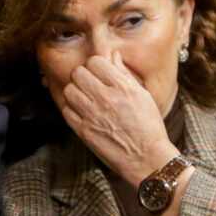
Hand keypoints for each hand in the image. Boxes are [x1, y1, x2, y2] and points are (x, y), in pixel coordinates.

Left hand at [59, 51, 179, 186]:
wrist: (147, 158)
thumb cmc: (149, 127)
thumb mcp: (142, 95)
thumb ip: (124, 74)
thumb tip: (113, 56)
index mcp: (122, 87)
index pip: (95, 61)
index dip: (96, 66)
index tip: (99, 74)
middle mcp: (106, 98)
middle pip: (78, 73)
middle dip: (83, 76)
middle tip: (89, 85)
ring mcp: (93, 115)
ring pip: (69, 90)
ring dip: (75, 92)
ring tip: (84, 99)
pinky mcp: (84, 131)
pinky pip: (66, 111)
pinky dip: (71, 109)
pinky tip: (82, 113)